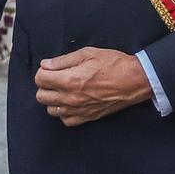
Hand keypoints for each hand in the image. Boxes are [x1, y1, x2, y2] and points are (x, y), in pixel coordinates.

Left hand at [35, 48, 152, 126]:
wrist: (134, 80)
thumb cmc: (114, 64)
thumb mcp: (88, 53)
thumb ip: (63, 60)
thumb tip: (46, 64)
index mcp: (69, 80)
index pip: (39, 79)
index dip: (43, 71)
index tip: (51, 68)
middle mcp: (70, 98)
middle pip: (41, 96)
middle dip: (46, 85)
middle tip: (56, 78)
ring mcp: (78, 110)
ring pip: (51, 110)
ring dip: (54, 99)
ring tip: (64, 90)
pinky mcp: (87, 117)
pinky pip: (66, 120)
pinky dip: (65, 112)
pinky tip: (71, 102)